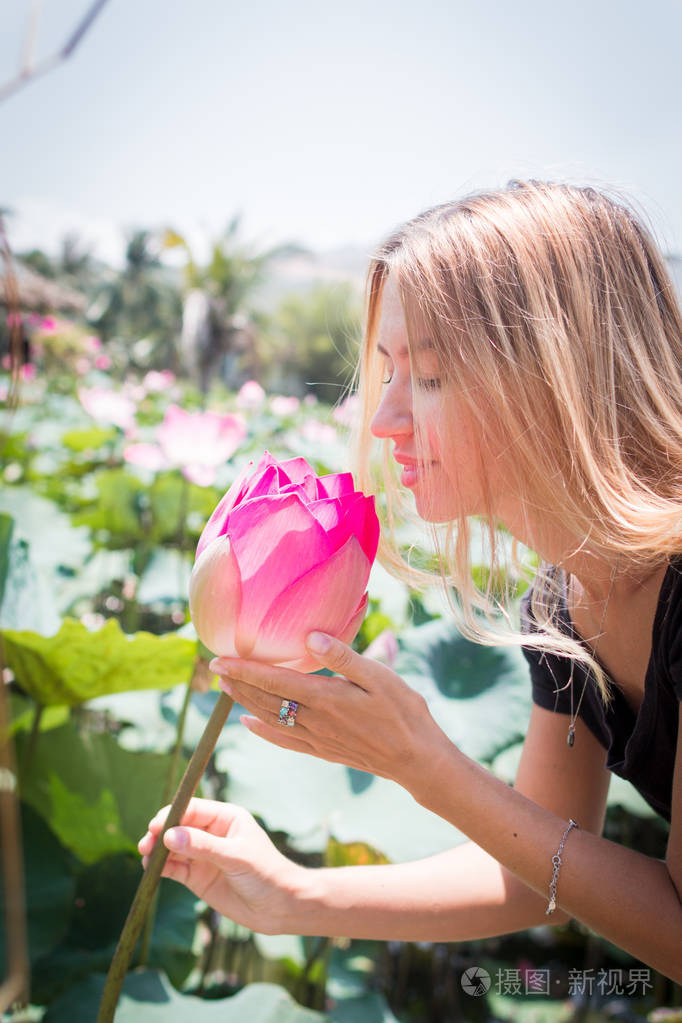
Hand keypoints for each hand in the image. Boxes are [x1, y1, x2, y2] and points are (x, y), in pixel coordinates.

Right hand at [137, 798, 302, 933]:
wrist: (279, 907)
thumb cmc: (266, 874)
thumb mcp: (235, 856)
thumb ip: (203, 846)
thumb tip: (169, 835)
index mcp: (226, 818)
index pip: (193, 809)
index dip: (172, 815)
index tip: (155, 825)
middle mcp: (212, 834)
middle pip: (179, 827)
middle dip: (161, 832)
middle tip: (146, 842)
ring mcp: (203, 856)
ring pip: (173, 848)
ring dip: (157, 850)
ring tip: (145, 855)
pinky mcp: (198, 877)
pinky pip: (175, 868)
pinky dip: (162, 867)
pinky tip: (151, 868)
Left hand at [210, 631, 448, 794]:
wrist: (417, 760)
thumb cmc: (404, 712)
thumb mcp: (380, 676)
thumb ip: (343, 657)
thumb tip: (311, 636)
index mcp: (325, 698)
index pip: (274, 681)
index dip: (244, 669)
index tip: (219, 659)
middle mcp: (314, 720)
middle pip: (266, 700)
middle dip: (238, 683)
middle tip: (215, 669)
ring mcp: (317, 738)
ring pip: (271, 719)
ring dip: (246, 703)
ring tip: (226, 689)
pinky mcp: (323, 750)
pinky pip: (284, 740)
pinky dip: (263, 731)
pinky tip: (250, 724)